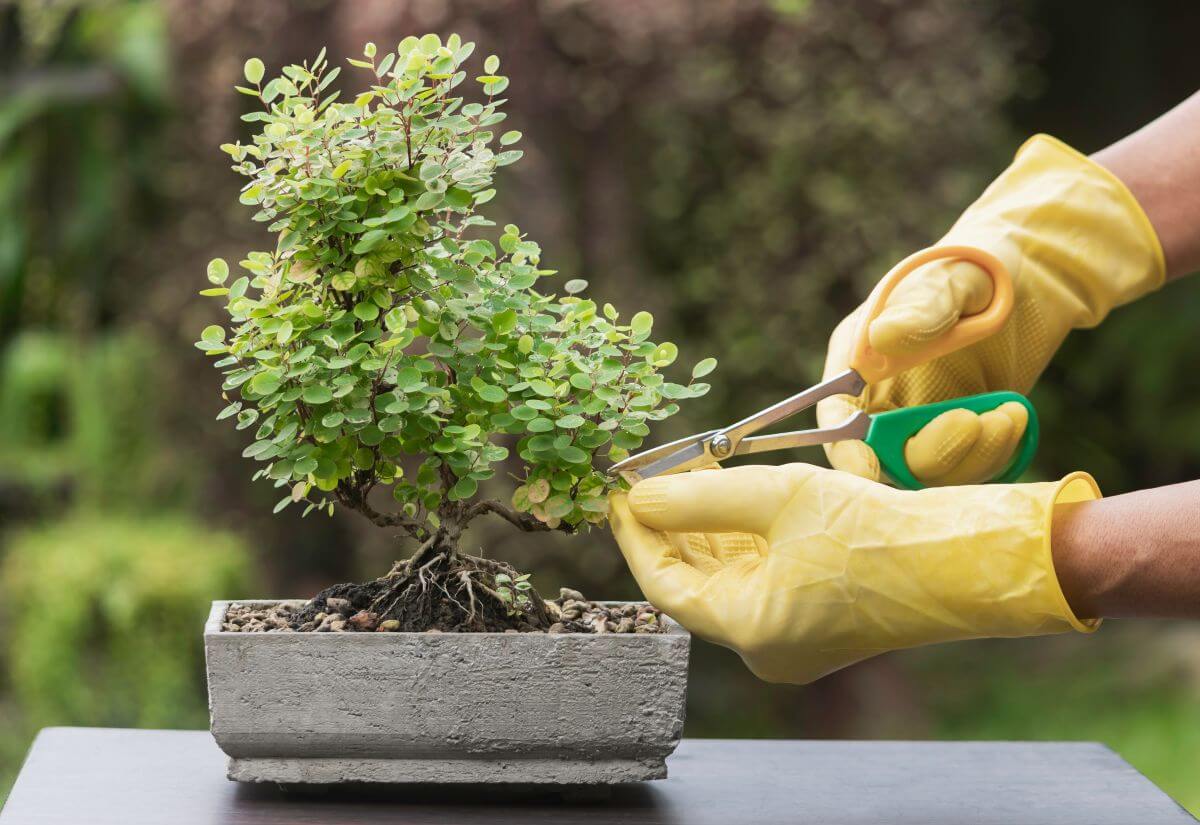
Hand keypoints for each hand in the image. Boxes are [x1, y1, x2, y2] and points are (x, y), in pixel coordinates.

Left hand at [610, 464, 1098, 683]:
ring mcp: (789, 636)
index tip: (618, 492)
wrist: (958, 560)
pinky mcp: (812, 618)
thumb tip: (639, 495)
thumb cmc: (875, 533)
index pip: (665, 582)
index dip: (635, 534)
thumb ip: (698, 498)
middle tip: (650, 472)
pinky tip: (724, 493)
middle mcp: (763, 646)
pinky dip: (738, 537)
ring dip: (704, 524)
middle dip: (670, 522)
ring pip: (726, 575)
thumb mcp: (776, 499)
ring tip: (687, 469)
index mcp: (748, 630)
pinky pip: (758, 576)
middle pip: (693, 578)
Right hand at [817, 135, 1163, 485]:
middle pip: (884, 456)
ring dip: (969, 454)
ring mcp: (925, 421)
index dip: (845, 448)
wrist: (1033, 277)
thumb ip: (920, 310)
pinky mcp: (964, 435)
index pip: (836, 416)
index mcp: (859, 360)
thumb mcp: (950, 280)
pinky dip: (993, 453)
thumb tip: (880, 339)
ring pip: (931, 470)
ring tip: (1007, 413)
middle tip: (972, 421)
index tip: (869, 467)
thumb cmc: (976, 266)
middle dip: (927, 451)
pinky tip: (1014, 416)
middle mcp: (884, 399)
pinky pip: (969, 467)